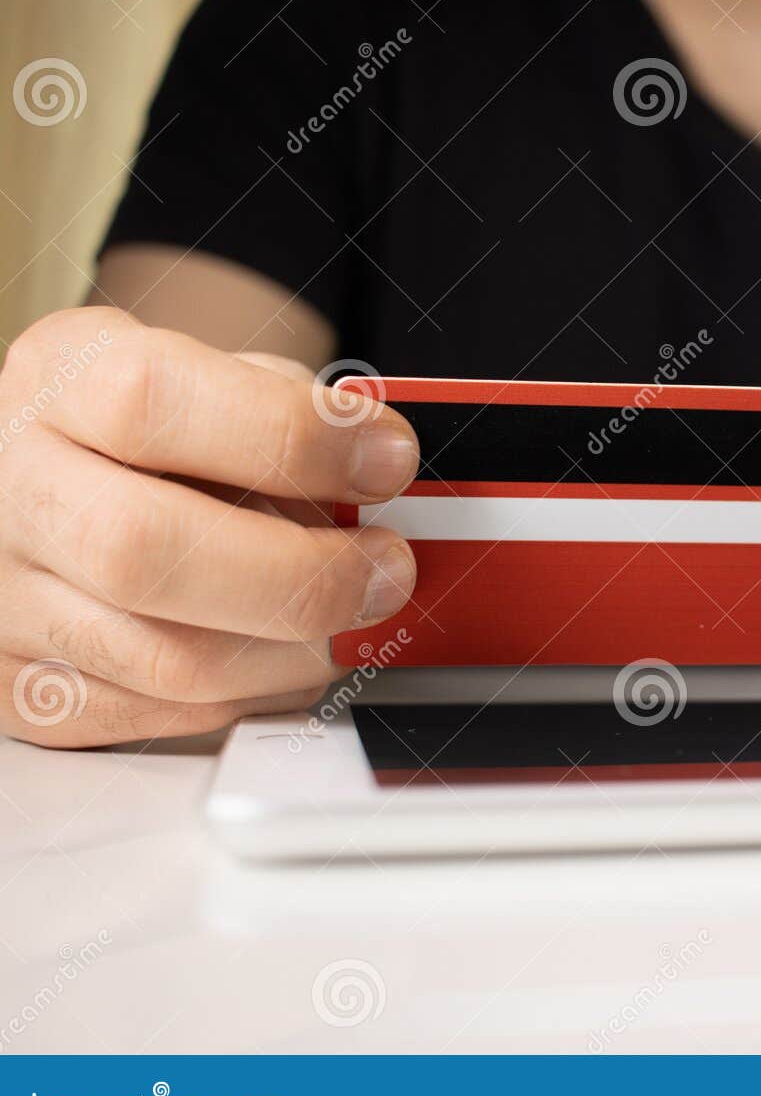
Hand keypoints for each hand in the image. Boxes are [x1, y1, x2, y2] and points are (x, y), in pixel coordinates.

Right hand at [0, 308, 419, 746]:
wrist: (67, 481)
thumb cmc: (167, 431)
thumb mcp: (220, 379)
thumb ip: (291, 415)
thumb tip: (377, 471)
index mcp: (61, 379)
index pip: (150, 402)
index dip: (289, 437)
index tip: (386, 460)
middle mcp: (14, 488)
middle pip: (143, 550)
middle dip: (303, 573)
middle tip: (387, 569)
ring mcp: (6, 599)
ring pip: (169, 658)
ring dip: (299, 649)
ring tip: (352, 614)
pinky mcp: (28, 691)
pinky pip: (168, 717)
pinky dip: (259, 691)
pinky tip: (290, 651)